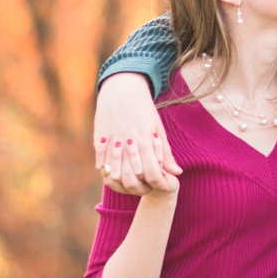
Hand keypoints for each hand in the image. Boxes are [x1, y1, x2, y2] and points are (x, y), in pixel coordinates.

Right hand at [95, 73, 180, 195]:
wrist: (121, 89)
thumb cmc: (143, 109)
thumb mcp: (158, 128)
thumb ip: (166, 152)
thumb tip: (178, 172)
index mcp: (144, 140)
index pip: (153, 173)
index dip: (160, 185)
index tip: (164, 187)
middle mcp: (126, 144)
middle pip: (133, 179)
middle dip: (144, 189)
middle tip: (150, 188)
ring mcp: (110, 144)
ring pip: (115, 177)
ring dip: (125, 186)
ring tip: (135, 185)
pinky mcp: (99, 142)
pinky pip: (102, 167)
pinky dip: (110, 175)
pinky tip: (119, 176)